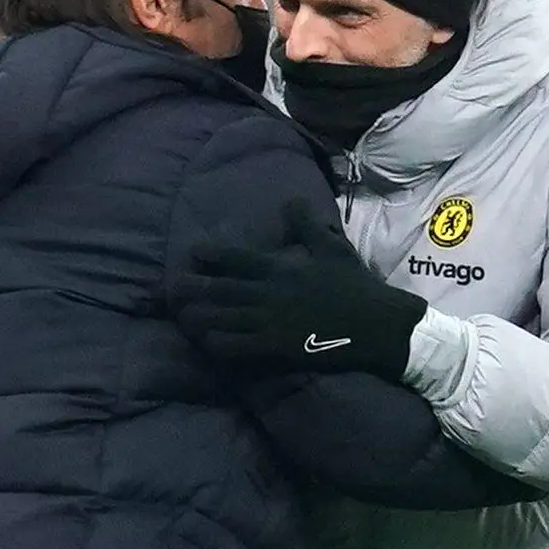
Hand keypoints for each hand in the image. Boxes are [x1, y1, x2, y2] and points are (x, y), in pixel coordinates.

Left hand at [175, 199, 426, 378]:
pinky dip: (221, 344)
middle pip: (221, 289)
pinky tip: (207, 343)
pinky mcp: (278, 347)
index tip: (192, 252)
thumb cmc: (354, 285)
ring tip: (182, 315)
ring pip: (225, 318)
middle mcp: (270, 292)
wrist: (376, 325)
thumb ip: (306, 224)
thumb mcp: (331, 247)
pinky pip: (240, 346)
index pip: (235, 257)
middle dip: (194, 287)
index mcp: (280, 267)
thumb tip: (290, 200)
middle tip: (171, 287)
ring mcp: (271, 321)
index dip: (210, 254)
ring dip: (201, 317)